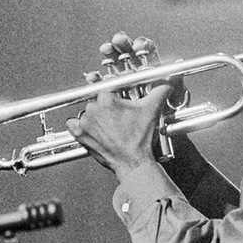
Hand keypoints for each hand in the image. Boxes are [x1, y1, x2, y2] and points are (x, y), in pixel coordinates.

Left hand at [66, 32, 171, 180]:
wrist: (133, 162)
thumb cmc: (141, 137)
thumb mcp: (152, 110)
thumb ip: (160, 90)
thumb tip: (169, 80)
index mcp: (107, 98)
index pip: (108, 91)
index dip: (115, 99)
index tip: (119, 107)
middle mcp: (93, 107)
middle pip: (97, 101)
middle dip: (107, 109)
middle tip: (118, 120)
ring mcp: (84, 121)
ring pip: (87, 112)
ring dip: (95, 117)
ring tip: (109, 128)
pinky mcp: (79, 134)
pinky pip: (73, 123)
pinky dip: (79, 125)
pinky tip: (93, 130)